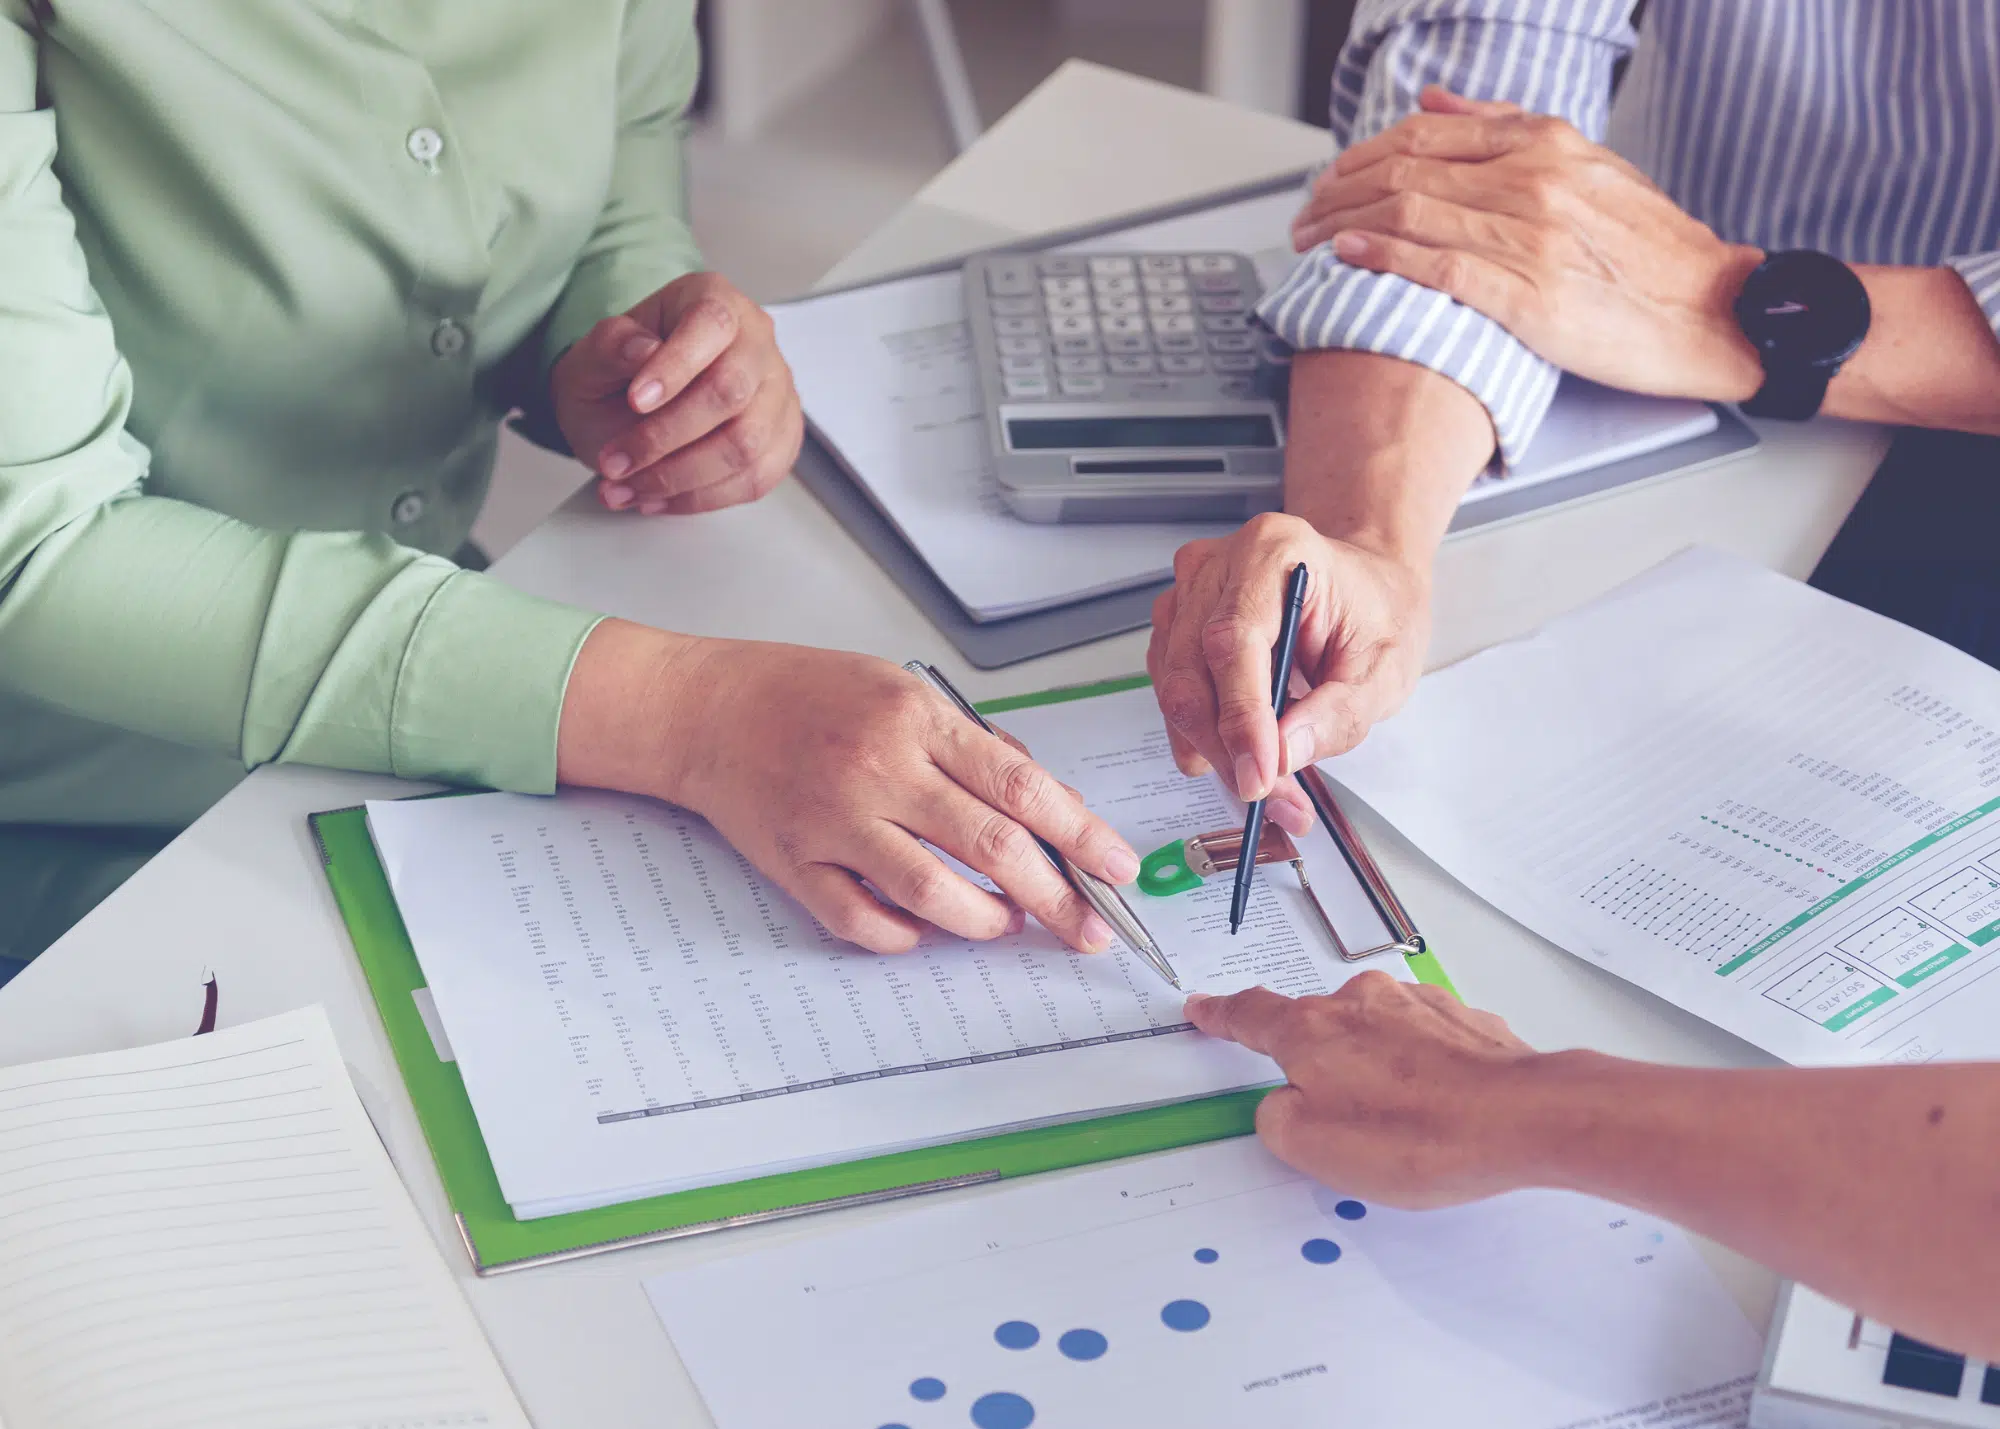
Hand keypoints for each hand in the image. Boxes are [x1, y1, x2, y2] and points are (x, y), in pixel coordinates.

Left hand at [551, 271, 803, 515]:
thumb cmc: (618, 376)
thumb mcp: (591, 356)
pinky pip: (754, 480)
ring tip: (626, 487)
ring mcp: (777, 393)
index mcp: (714, 300)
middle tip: (614, 460)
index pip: (711, 325)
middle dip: (665, 436)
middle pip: (731, 392)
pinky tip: (657, 497)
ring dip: (677, 477)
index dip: (676, 366)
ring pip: (745, 445)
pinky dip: (699, 498)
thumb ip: (609, 346)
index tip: (634, 402)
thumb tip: (643, 351)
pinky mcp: (782, 440)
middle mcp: (757, 341)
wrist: (630, 410)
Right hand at [558, 623, 1141, 954]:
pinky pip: (863, 921)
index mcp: (917, 719)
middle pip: (994, 847)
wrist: (705, 707)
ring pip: (935, 894)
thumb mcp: (904, 691)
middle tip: (1090, 928)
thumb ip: (976, 748)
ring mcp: (834, 820)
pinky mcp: (794, 863)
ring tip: (1007, 922)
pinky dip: (906, 936)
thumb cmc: (808, 694)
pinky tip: (926, 930)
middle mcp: (879, 769)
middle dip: (1057, 898)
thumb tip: (1052, 807)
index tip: (1120, 869)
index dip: (1082, 835)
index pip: (1023, 786)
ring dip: (986, 921)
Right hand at [1146, 513, 1430, 823]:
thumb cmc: (1375, 611)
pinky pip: (1173, 691)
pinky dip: (1205, 735)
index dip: (1240, 716)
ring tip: (1268, 782)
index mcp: (1273, 552)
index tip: (1258, 774)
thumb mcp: (1386, 668)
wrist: (1366, 587)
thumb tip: (1285, 753)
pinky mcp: (1177, 626)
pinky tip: (1244, 751)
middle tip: (1266, 795)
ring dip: (1213, 748)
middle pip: (1190, 670)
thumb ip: (1339, 712)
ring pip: (1174, 688)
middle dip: (1224, 748)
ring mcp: (1188, 594)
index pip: (1234, 641)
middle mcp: (1218, 567)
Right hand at [1185, 973, 1539, 1207]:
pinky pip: (1424, 1044)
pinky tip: (1438, 1110)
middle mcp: (1360, 1002)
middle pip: (1318, 1029)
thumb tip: (1285, 1104)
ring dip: (1376, 1072)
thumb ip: (1278, 1120)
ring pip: (1375, 1036)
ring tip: (1401, 1127)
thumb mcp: (1313, 1148)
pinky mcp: (1462, 1020)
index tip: (1205, 1009)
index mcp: (1311, 1030)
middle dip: (1320, 1067)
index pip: (1249, 1014)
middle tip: (1337, 1119)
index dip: (1221, 1015)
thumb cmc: (1420, 1135)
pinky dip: (1422, 1072)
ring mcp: (1415, 1005)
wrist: (1524, 1118)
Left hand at [1291, 86, 1765, 402]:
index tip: (1327, 179)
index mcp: (1546, 145)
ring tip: (1309, 240)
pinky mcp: (1531, 295)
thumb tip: (1436, 101)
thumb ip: (1508, 130)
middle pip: (1406, 172)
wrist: (1716, 310)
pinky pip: (1441, 267)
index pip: (1425, 136)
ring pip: (1413, 213)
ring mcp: (1532, 237)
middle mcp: (1535, 182)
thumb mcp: (1590, 166)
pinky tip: (1350, 258)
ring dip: (1346, 225)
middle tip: (1303, 216)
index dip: (1362, 156)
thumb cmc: (1652, 251)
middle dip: (1338, 192)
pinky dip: (1386, 258)